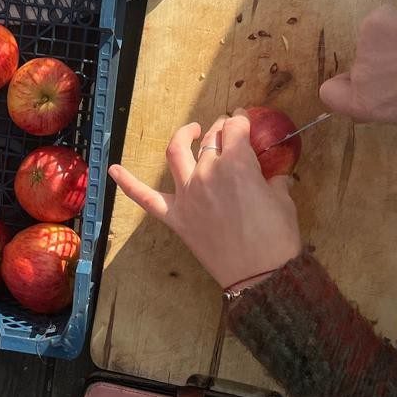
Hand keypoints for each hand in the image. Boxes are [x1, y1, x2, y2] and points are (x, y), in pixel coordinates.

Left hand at [109, 112, 301, 289]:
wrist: (262, 277)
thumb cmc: (277, 238)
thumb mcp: (283, 201)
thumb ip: (275, 180)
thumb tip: (274, 176)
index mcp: (237, 164)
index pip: (236, 129)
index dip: (242, 120)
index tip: (244, 120)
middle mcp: (207, 172)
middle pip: (210, 139)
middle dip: (220, 129)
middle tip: (227, 130)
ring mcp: (188, 194)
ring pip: (176, 153)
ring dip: (182, 136)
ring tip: (191, 131)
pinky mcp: (176, 217)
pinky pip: (146, 198)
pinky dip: (128, 183)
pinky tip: (113, 170)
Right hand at [320, 4, 396, 125]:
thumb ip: (385, 108)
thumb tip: (371, 102)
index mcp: (366, 104)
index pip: (328, 94)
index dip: (343, 88)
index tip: (358, 84)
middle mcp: (360, 74)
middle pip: (359, 67)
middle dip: (376, 66)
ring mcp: (365, 44)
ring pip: (373, 43)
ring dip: (390, 44)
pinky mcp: (374, 21)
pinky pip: (382, 22)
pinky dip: (396, 25)